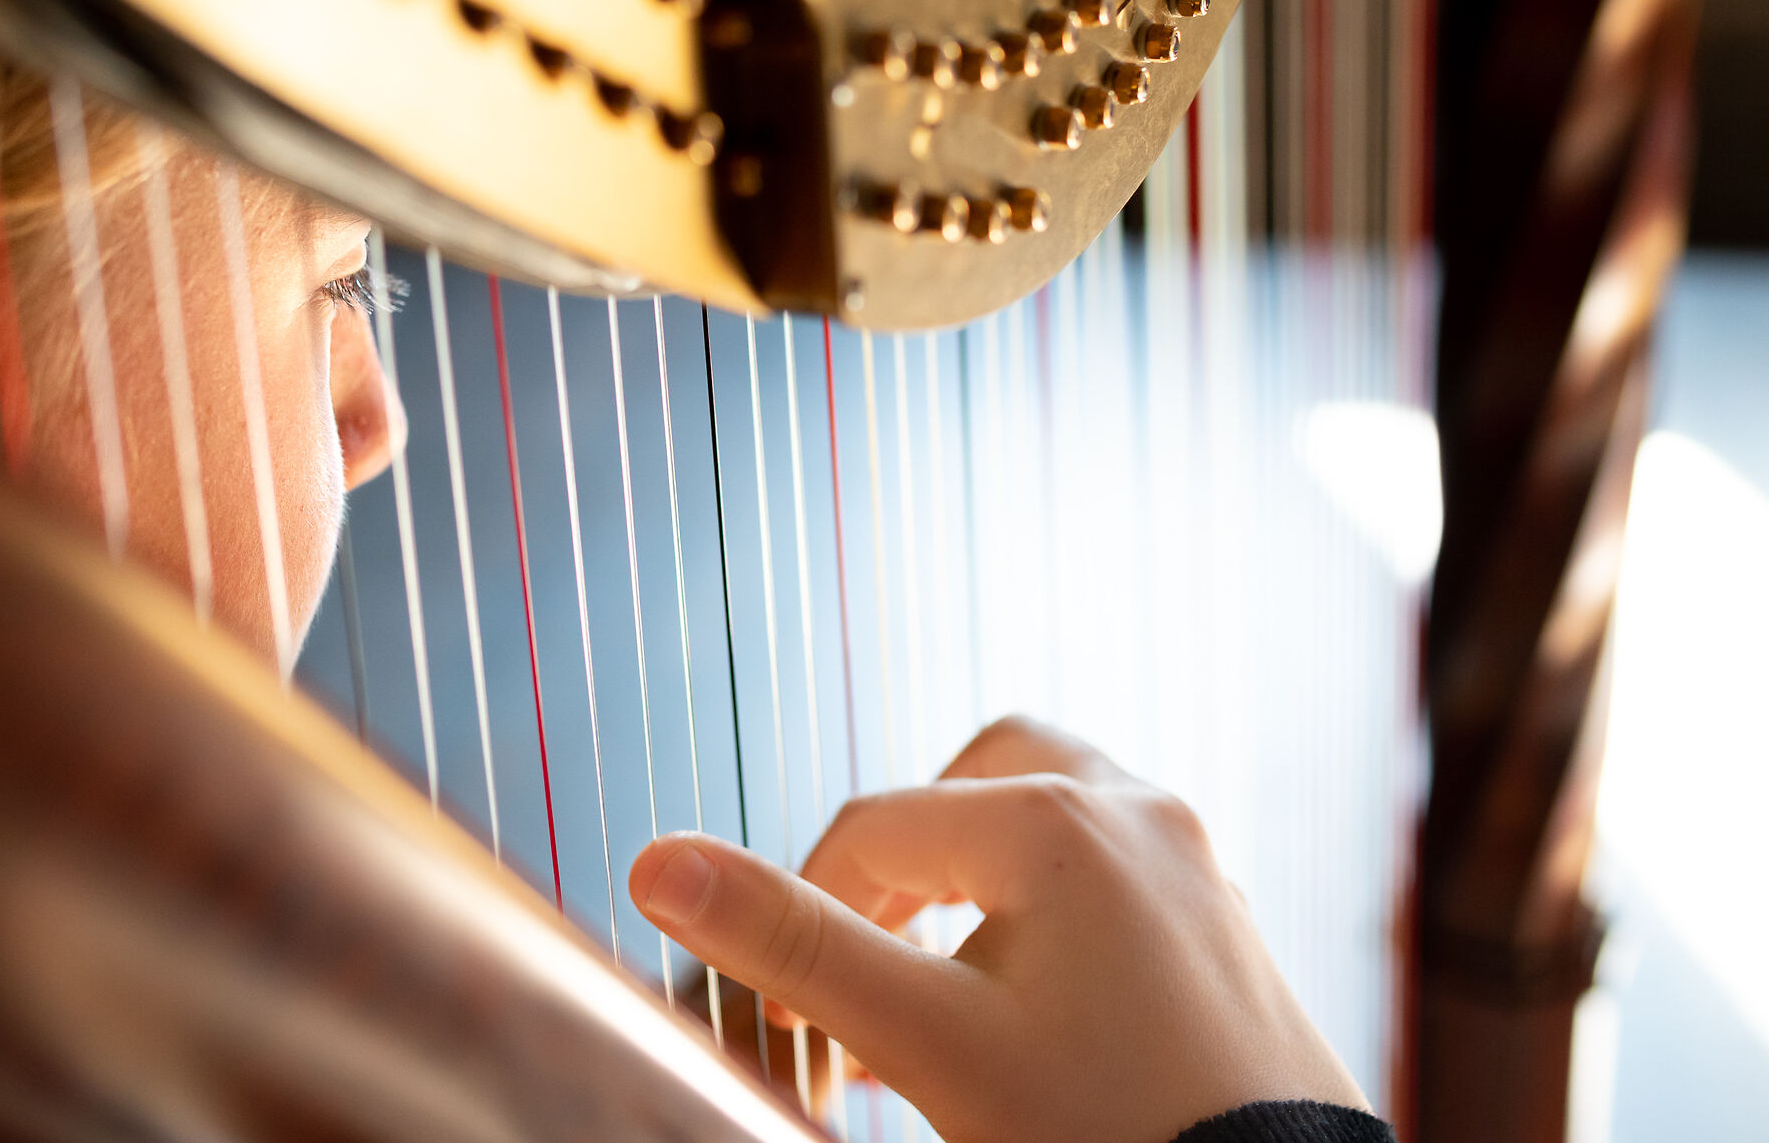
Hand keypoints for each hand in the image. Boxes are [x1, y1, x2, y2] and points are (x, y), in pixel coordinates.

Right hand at [628, 716, 1366, 1142]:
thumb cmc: (1107, 1134)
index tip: (785, 1013)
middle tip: (869, 942)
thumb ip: (794, 945)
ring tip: (937, 977)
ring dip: (979, 873)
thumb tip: (655, 864)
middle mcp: (1138, 814)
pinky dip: (1047, 909)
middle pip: (981, 775)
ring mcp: (1196, 867)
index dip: (807, 911)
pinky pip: (1114, 874)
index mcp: (1058, 819)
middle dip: (908, 849)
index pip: (876, 828)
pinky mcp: (1228, 929)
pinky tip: (1026, 1007)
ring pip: (1054, 815)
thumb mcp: (931, 1042)